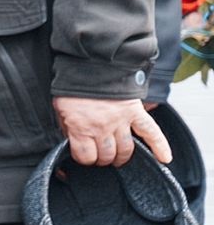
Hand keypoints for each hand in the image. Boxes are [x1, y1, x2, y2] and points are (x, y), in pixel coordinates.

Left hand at [53, 96, 169, 167]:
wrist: (88, 64)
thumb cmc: (72, 87)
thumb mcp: (60, 109)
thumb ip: (68, 128)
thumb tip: (73, 142)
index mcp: (81, 126)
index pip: (86, 156)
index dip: (84, 158)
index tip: (84, 155)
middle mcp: (102, 127)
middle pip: (107, 155)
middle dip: (103, 159)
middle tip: (101, 156)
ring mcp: (121, 121)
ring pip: (126, 150)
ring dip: (121, 157)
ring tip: (118, 157)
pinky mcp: (135, 113)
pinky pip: (152, 133)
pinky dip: (160, 147)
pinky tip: (164, 159)